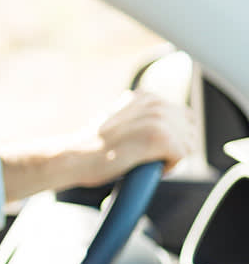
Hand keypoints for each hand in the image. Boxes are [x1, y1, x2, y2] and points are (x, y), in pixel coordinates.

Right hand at [74, 89, 196, 185]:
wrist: (73, 158)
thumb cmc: (90, 148)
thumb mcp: (116, 120)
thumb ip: (137, 116)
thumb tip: (158, 126)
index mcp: (146, 96)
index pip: (183, 115)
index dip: (174, 136)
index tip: (154, 150)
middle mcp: (154, 103)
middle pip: (189, 129)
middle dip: (176, 147)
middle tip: (151, 159)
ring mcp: (157, 119)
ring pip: (188, 143)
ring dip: (172, 157)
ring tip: (147, 164)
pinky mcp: (159, 137)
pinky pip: (182, 155)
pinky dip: (169, 167)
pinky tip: (148, 167)